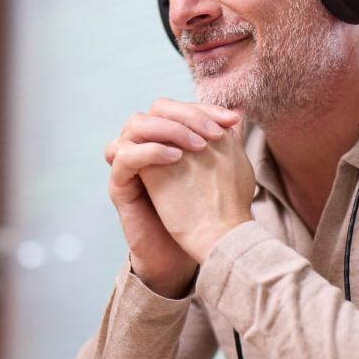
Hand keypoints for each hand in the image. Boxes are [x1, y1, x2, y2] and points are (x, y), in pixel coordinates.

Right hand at [104, 99, 239, 296]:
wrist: (192, 251)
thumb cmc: (206, 212)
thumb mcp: (219, 171)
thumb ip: (225, 142)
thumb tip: (240, 113)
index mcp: (166, 139)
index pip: (178, 107)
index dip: (203, 108)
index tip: (232, 120)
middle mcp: (144, 145)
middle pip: (156, 109)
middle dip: (188, 115)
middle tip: (215, 133)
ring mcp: (128, 163)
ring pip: (135, 124)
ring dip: (169, 129)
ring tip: (198, 145)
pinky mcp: (118, 184)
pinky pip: (122, 155)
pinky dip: (148, 150)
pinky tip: (176, 158)